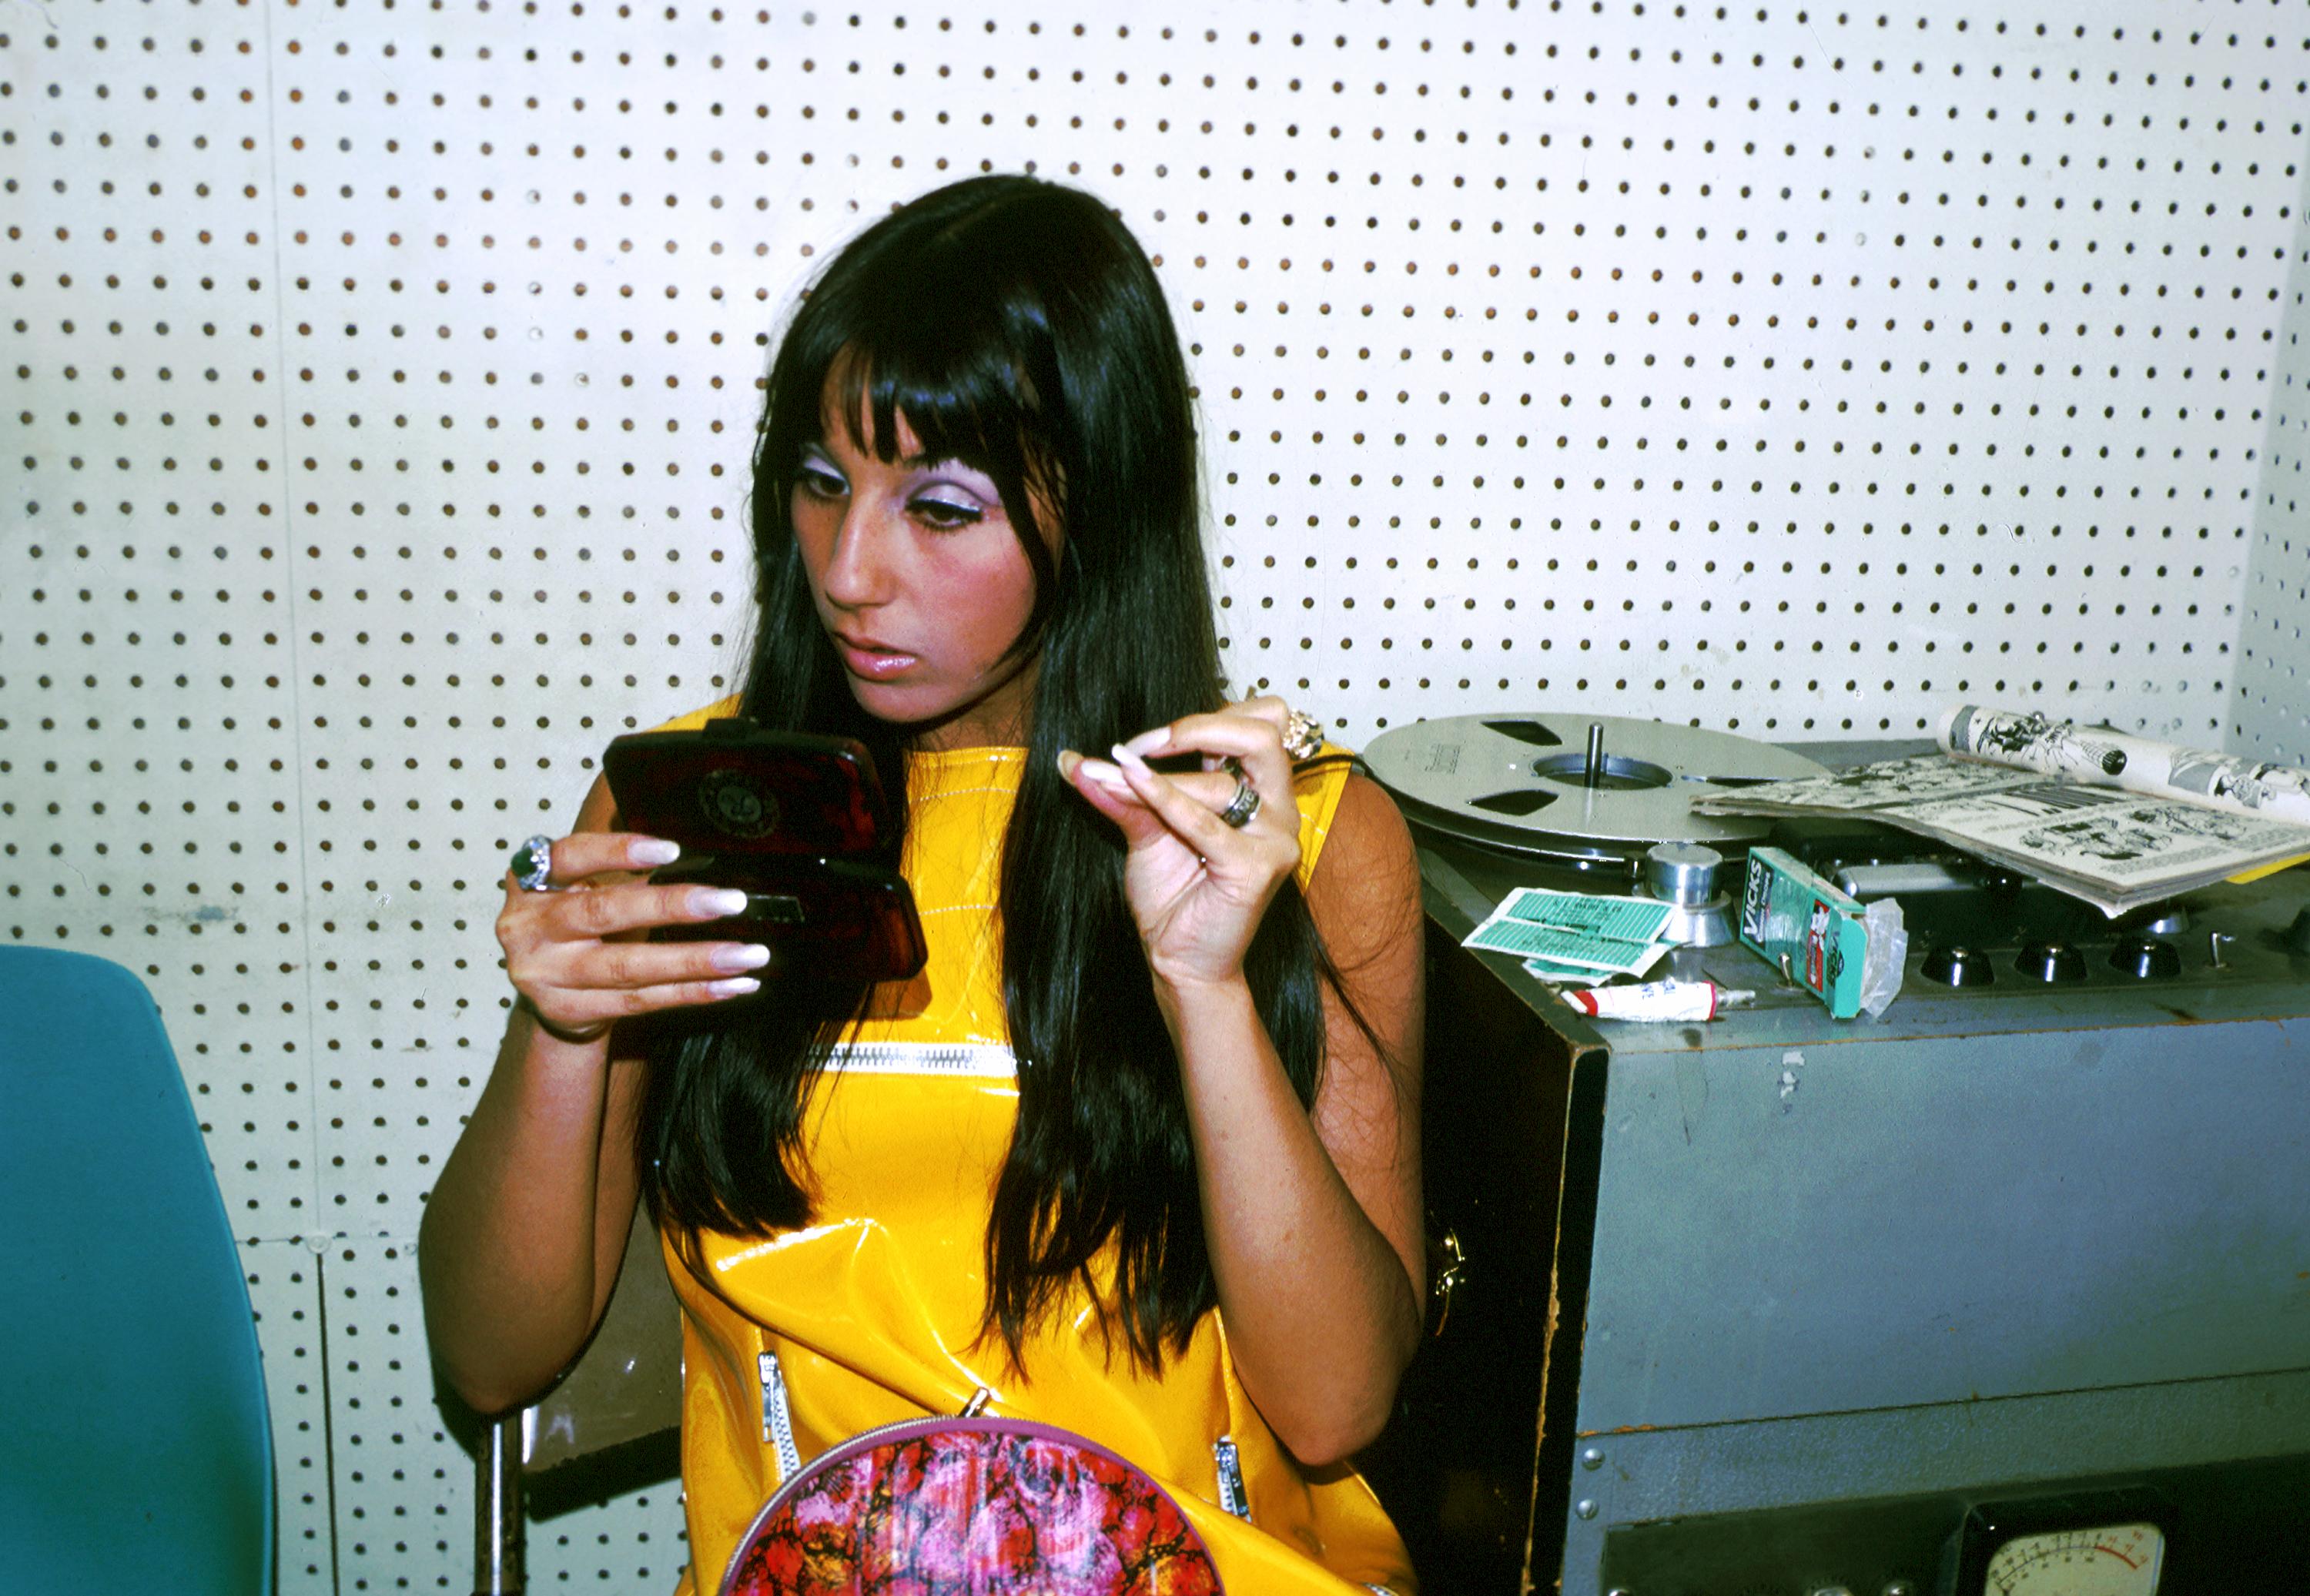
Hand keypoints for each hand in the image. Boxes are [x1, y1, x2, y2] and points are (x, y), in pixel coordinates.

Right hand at [496, 834, 775, 1042]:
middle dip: (671, 906)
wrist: (542, 990)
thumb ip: (621, 873)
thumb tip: (700, 860)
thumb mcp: (581, 888)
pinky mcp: (569, 1012)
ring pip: (627, 967)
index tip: (672, 851)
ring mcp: (545, 975)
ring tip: (747, 954)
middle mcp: (529, 928)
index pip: (570, 858)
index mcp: (532, 882)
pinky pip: (640, 1002)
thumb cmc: (574, 923)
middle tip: (730, 901)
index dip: (617, 852)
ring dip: (696, 960)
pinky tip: (731, 985)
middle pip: (603, 914)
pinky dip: (691, 993)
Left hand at [1058, 696, 1306, 992]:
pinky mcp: (1257, 867)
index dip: (1204, 717)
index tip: (1144, 743)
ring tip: (1109, 778)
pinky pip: (1206, 823)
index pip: (1259, 718)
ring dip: (1157, 780)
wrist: (1178, 960)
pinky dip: (1164, 798)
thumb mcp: (1144, 829)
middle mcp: (1277, 807)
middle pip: (1264, 730)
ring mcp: (1274, 837)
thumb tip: (1073, 760)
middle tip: (1146, 745)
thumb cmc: (1172, 895)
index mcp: (1260, 788)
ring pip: (1222, 782)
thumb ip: (1121, 791)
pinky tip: (1129, 781)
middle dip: (1200, 727)